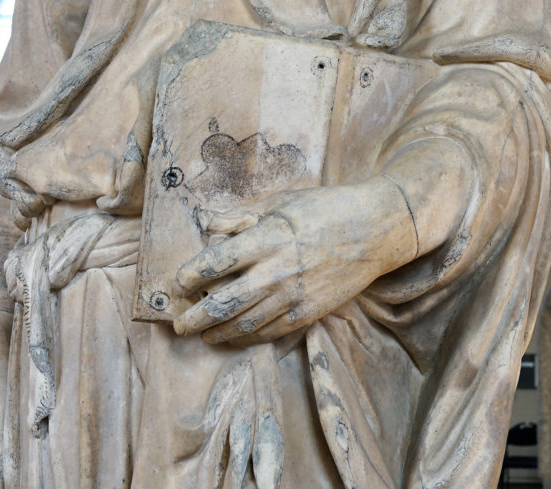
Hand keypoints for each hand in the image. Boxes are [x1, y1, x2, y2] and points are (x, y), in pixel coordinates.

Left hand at [172, 179, 416, 345]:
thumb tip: (209, 228)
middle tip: (180, 325)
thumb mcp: (280, 202)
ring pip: (244, 324)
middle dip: (195, 318)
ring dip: (218, 333)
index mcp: (265, 239)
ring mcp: (293, 296)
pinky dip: (247, 337)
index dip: (189, 277)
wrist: (372, 231)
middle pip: (223, 304)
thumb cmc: (323, 209)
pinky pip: (270, 332)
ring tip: (204, 336)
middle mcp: (275, 271)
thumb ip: (241, 217)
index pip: (214, 264)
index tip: (178, 283)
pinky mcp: (308, 312)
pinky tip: (235, 336)